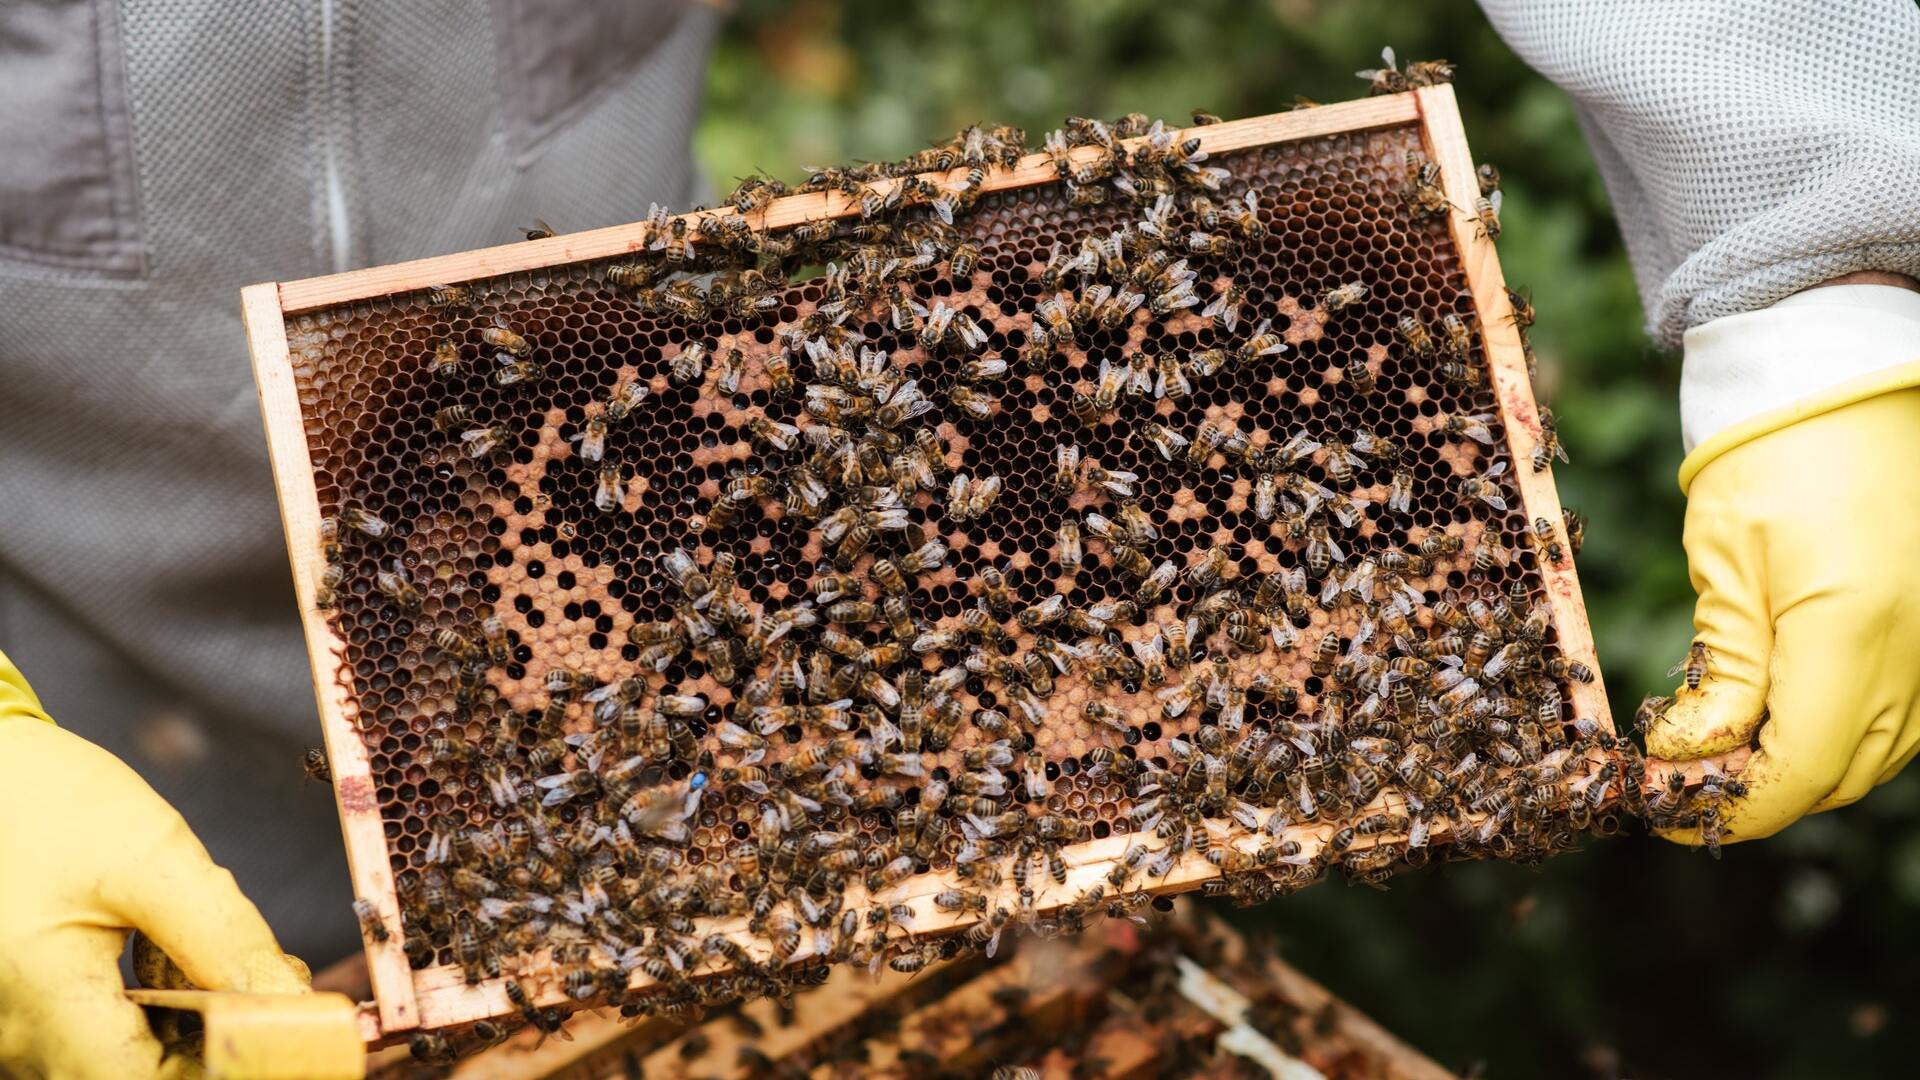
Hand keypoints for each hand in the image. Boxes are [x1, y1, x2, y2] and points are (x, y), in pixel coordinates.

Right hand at [0, 651, 309, 1078]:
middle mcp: (12, 1032)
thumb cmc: (49, 803)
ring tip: (204, 953)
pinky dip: (145, 1007)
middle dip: (211, 1039)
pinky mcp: (17, 1009)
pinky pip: (91, 1033)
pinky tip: (161, 954)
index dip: (223, 1065)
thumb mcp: (152, 857)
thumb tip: (289, 1000)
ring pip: (118, 1056)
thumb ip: (224, 936)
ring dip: (182, 1022)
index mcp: (38, 1001)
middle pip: (135, 1074)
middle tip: (262, 983)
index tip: (280, 1027)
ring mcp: (8, 1025)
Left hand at [1646, 387, 1919, 844]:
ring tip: (1721, 753)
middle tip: (1679, 783)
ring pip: (1877, 754)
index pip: (1800, 769)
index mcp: (1854, 628)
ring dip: (1801, 769)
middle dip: (1759, 792)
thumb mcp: (1725, 567)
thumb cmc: (1768, 456)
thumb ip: (1720, 673)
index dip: (1731, 804)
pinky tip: (1781, 716)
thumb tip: (1688, 757)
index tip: (1666, 810)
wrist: (1841, 380)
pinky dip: (1842, 733)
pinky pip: (1902, 715)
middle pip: (1841, 774)